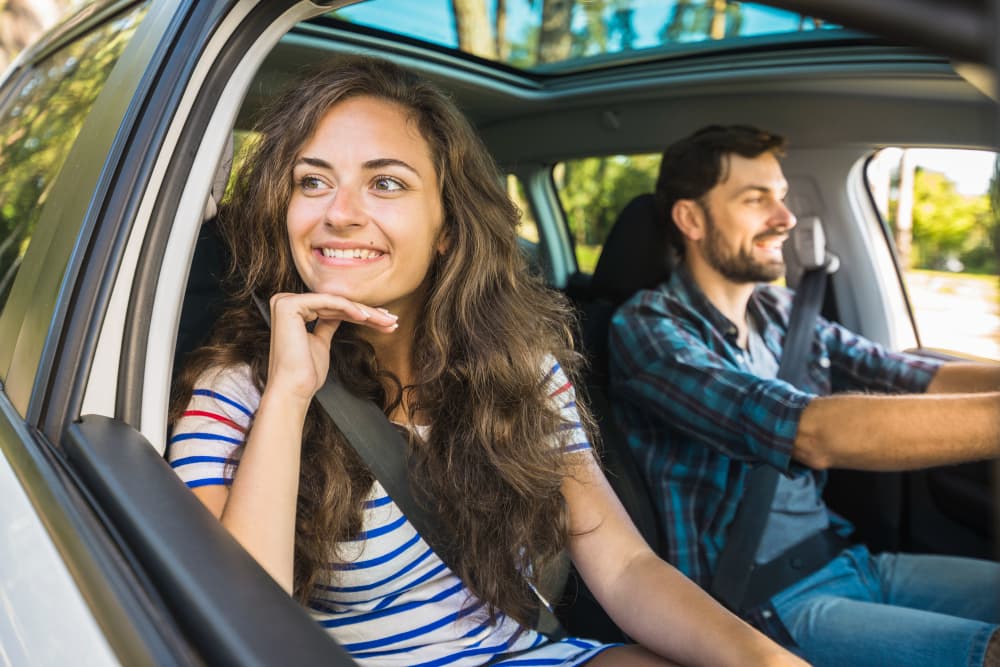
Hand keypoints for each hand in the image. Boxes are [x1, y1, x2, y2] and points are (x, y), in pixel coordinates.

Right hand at [265, 292, 397, 402]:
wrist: (294, 389)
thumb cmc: (306, 373)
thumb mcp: (321, 342)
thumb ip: (327, 324)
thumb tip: (339, 315)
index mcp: (290, 310)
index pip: (333, 308)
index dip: (359, 314)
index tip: (383, 321)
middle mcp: (284, 302)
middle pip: (336, 306)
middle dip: (367, 313)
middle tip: (391, 320)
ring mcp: (285, 302)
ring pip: (336, 303)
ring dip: (365, 312)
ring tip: (386, 320)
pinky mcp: (290, 305)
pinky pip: (328, 302)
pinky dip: (349, 308)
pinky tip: (366, 317)